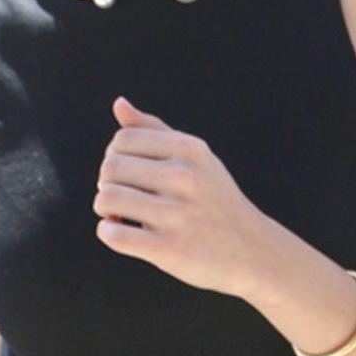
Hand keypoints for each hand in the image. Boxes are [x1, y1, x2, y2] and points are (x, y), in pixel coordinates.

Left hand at [93, 95, 284, 301]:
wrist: (252, 251)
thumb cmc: (215, 203)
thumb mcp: (196, 160)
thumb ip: (156, 131)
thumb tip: (119, 104)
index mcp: (190, 150)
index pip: (123, 139)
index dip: (114, 156)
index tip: (125, 174)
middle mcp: (184, 177)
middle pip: (111, 167)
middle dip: (107, 182)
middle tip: (119, 197)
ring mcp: (177, 215)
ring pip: (107, 198)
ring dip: (103, 208)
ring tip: (118, 215)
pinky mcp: (169, 249)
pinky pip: (114, 234)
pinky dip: (106, 232)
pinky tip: (118, 231)